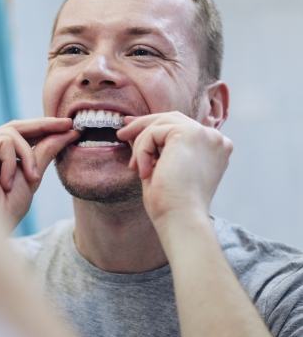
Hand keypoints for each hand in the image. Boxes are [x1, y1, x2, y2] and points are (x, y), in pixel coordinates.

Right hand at [0, 119, 79, 226]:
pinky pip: (4, 141)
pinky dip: (12, 162)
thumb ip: (42, 155)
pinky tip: (5, 184)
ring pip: (12, 133)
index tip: (70, 129)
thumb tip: (64, 134)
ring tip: (31, 179)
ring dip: (28, 156)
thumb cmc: (2, 213)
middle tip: (68, 125)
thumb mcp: (29, 180)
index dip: (45, 130)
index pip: (20, 137)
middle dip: (44, 125)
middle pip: (15, 127)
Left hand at [117, 111, 232, 227]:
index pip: (181, 126)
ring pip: (159, 125)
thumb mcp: (162, 168)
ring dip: (141, 145)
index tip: (131, 128)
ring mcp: (205, 134)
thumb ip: (154, 148)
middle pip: (171, 118)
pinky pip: (153, 133)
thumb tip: (133, 131)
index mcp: (214, 148)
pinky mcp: (190, 133)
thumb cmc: (171, 203)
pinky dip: (142, 151)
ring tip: (134, 167)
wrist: (181, 218)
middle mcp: (214, 138)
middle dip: (143, 124)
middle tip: (121, 134)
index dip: (155, 125)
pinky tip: (144, 173)